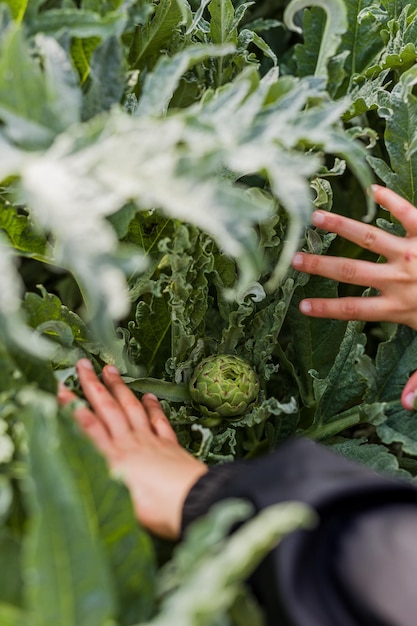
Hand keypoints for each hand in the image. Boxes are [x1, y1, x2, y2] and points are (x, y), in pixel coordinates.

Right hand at [58, 359, 207, 539]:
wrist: (194, 503)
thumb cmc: (154, 510)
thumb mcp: (117, 499)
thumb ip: (100, 475)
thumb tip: (83, 462)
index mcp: (113, 458)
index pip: (88, 426)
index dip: (72, 407)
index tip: (60, 388)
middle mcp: (130, 444)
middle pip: (108, 409)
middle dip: (93, 385)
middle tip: (83, 364)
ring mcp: (151, 441)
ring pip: (132, 408)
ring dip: (119, 388)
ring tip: (110, 370)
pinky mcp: (170, 446)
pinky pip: (159, 420)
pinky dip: (153, 407)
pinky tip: (150, 396)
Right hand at [291, 185, 416, 411]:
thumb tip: (406, 406)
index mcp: (399, 308)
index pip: (352, 310)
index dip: (325, 309)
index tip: (302, 305)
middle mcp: (399, 279)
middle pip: (349, 272)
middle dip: (320, 266)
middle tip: (295, 258)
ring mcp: (412, 253)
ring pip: (369, 238)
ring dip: (341, 227)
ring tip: (317, 217)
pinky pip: (407, 213)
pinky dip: (390, 201)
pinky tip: (372, 190)